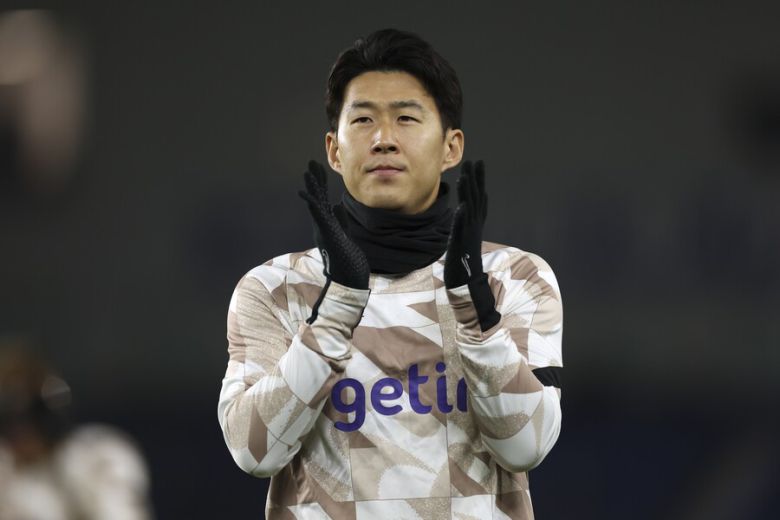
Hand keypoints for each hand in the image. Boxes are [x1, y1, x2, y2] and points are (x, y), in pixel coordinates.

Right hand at [298, 160, 369, 289]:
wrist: (350, 280)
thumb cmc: (348, 261)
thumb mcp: (345, 235)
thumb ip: (340, 220)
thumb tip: (336, 205)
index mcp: (327, 224)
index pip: (323, 199)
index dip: (320, 183)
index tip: (318, 168)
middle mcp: (322, 226)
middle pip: (318, 198)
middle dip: (315, 180)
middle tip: (311, 162)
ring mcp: (324, 230)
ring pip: (316, 205)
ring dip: (312, 188)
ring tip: (307, 172)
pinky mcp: (328, 235)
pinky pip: (319, 217)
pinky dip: (313, 204)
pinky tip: (307, 194)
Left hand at [444, 160, 486, 288]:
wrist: (466, 278)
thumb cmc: (464, 257)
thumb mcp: (466, 233)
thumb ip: (467, 218)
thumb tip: (468, 204)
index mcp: (476, 221)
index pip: (479, 195)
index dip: (479, 179)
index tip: (478, 163)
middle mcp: (475, 224)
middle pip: (476, 198)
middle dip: (475, 179)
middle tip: (473, 161)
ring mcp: (469, 233)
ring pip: (470, 209)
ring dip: (468, 193)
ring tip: (465, 177)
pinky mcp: (462, 243)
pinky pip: (462, 228)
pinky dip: (462, 217)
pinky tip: (461, 206)